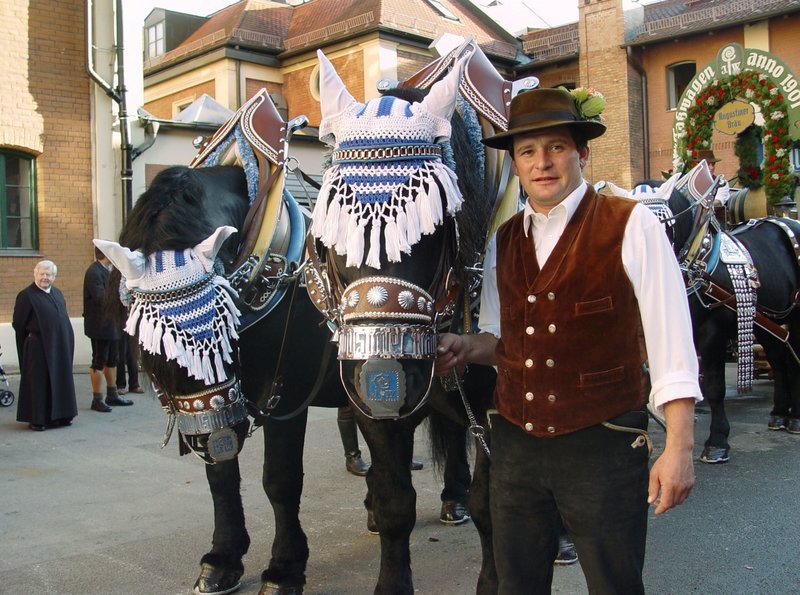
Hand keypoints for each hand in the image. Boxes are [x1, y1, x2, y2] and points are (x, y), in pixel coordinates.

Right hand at [434, 333, 463, 376]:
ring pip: (437, 368)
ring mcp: (434, 362)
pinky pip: (441, 373)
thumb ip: (444, 343)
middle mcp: (430, 354)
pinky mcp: (438, 370)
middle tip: (451, 353)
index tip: (445, 351)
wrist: (463, 349)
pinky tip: (450, 363)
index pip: (428, 354)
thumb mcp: (450, 338)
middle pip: (433, 362)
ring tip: (452, 357)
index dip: (437, 355)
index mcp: (430, 345)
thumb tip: (439, 349)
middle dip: (445, 359)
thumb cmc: (456, 342)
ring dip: (448, 364)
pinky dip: (448, 369)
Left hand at [648, 397, 694, 514]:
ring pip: (680, 501)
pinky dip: (679, 496)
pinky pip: (685, 495)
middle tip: (657, 500)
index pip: (666, 504)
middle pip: (673, 504)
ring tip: (665, 495)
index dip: (661, 510)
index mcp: (670, 486)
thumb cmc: (665, 461)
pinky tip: (673, 490)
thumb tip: (651, 500)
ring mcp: (687, 486)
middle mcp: (680, 488)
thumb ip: (652, 488)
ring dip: (672, 501)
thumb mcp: (654, 474)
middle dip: (665, 505)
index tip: (657, 512)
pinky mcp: (691, 483)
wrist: (679, 452)